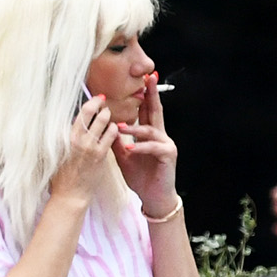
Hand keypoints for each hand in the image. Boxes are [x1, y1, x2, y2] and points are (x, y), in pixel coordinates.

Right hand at [50, 93, 118, 206]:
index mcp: (64, 137)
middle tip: (104, 103)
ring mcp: (88, 146)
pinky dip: (114, 130)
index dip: (90, 104)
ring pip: (103, 120)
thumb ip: (63, 138)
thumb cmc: (62, 176)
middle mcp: (75, 139)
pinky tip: (113, 131)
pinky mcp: (99, 154)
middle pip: (90, 112)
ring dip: (108, 116)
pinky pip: (111, 135)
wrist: (70, 195)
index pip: (79, 113)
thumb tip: (71, 124)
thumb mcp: (56, 153)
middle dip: (100, 104)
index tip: (96, 99)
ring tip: (109, 117)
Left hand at [114, 74, 177, 217]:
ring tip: (120, 127)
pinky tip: (131, 149)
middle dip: (151, 95)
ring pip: (151, 130)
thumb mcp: (124, 157)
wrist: (153, 198)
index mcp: (150, 134)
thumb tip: (107, 126)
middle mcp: (161, 136)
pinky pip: (153, 147)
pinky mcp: (168, 155)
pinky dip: (141, 147)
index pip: (146, 111)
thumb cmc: (140, 178)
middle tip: (148, 79)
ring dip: (135, 128)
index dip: (144, 96)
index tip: (141, 80)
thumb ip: (118, 141)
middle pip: (155, 111)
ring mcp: (166, 144)